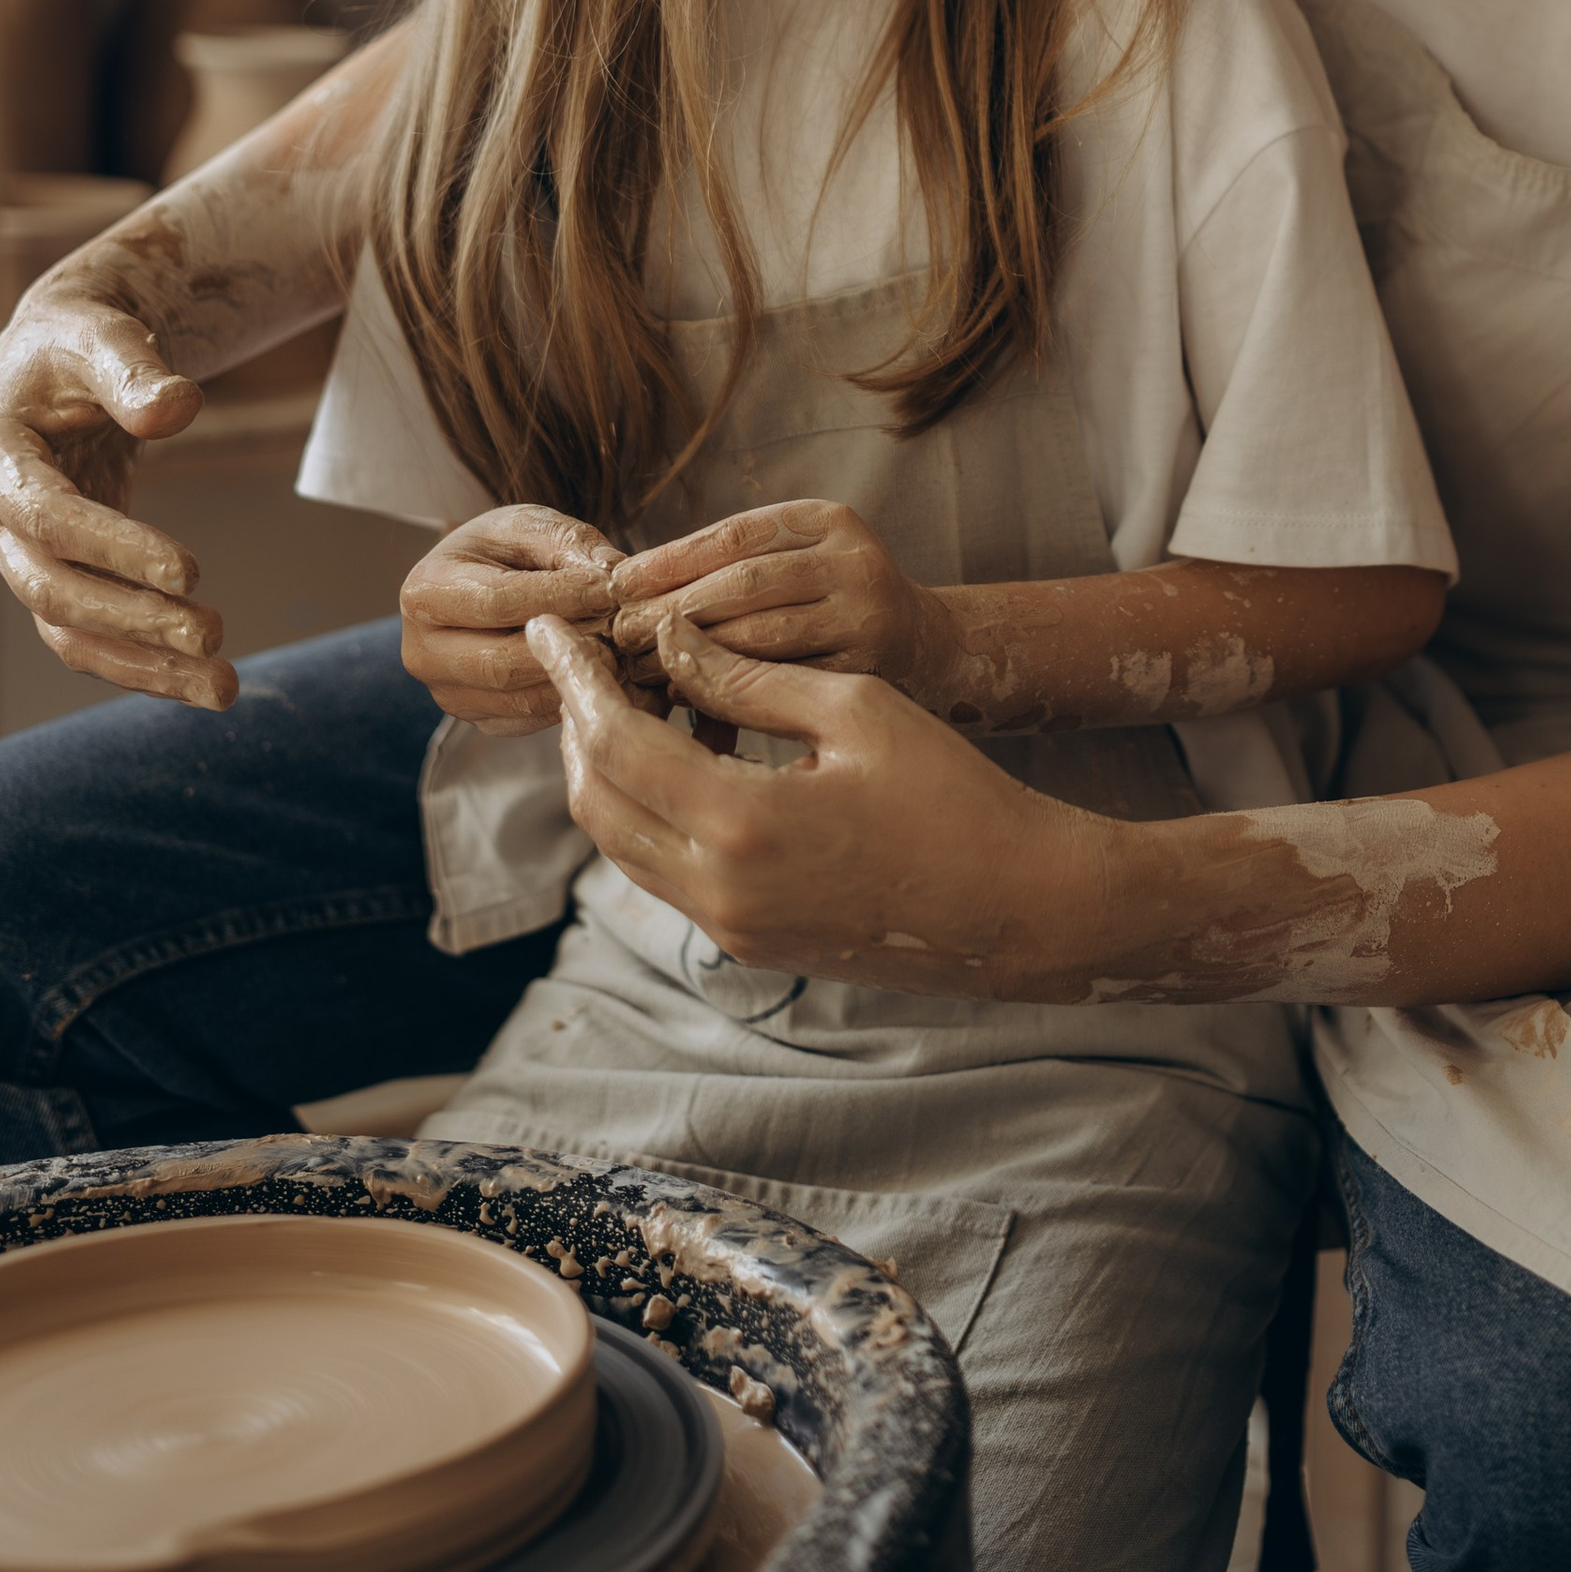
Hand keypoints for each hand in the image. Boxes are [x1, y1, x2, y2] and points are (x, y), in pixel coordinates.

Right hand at [0, 288, 226, 707]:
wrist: (58, 356)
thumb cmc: (80, 339)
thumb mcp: (103, 336)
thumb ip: (134, 370)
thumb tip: (178, 407)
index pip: (48, 517)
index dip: (115, 548)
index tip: (191, 571)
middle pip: (51, 587)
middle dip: (131, 617)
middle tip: (213, 633)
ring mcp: (15, 555)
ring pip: (68, 630)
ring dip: (143, 663)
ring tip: (225, 685)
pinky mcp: (53, 573)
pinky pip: (90, 634)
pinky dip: (143, 663)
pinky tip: (204, 683)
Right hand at [399, 506, 627, 731]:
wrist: (479, 586)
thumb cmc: (503, 550)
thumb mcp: (530, 526)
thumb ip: (569, 543)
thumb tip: (612, 574)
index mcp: (425, 591)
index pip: (497, 601)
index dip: (559, 596)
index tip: (610, 587)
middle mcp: (423, 652)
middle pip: (502, 662)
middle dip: (568, 645)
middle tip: (621, 629)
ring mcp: (447, 694)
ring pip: (519, 699)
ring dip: (574, 678)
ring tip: (619, 651)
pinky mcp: (478, 719)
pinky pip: (530, 719)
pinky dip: (570, 700)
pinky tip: (600, 674)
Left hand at [532, 610, 1110, 995]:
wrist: (1017, 907)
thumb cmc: (954, 794)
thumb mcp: (856, 708)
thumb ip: (750, 675)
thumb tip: (672, 643)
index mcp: (741, 823)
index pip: (614, 742)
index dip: (574, 679)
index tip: (553, 630)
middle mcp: (719, 889)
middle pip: (596, 799)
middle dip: (575, 724)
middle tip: (580, 660)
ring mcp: (730, 926)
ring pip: (620, 843)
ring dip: (605, 770)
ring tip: (621, 699)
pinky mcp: (749, 941)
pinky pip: (662, 870)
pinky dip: (647, 810)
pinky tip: (674, 756)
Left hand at [607, 501, 965, 709]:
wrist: (930, 649)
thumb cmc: (838, 601)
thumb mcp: (805, 555)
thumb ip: (739, 563)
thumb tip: (632, 583)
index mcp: (830, 520)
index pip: (734, 537)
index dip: (670, 560)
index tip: (618, 582)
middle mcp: (854, 563)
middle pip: (742, 585)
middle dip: (671, 611)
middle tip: (618, 634)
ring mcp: (865, 620)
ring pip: (758, 638)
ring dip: (691, 655)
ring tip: (642, 667)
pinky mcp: (866, 677)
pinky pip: (780, 686)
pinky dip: (727, 692)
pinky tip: (689, 697)